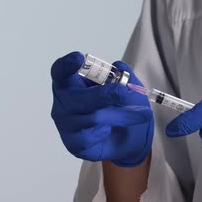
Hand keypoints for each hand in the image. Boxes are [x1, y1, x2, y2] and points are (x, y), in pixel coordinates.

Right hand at [50, 52, 153, 166]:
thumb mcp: (130, 88)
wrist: (131, 138)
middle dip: (103, 94)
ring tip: (140, 113)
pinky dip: (104, 133)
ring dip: (120, 115)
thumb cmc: (122, 107)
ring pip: (91, 117)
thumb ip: (125, 75)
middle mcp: (64, 101)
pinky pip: (88, 137)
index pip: (60, 72)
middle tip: (123, 92)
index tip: (79, 58)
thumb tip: (119, 67)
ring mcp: (66, 124)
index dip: (67, 65)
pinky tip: (108, 130)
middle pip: (75, 97)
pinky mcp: (73, 143)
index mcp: (71, 82)